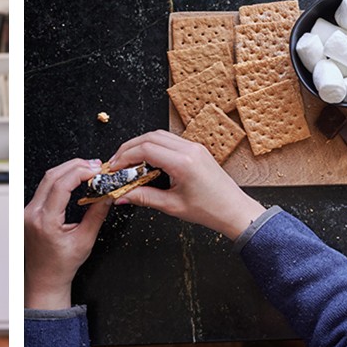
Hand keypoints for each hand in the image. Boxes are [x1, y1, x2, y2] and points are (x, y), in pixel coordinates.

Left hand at [25, 158, 111, 309]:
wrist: (45, 278)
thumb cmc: (61, 265)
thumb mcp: (84, 240)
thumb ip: (96, 214)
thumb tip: (107, 194)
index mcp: (45, 221)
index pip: (61, 185)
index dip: (80, 172)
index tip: (96, 170)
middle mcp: (32, 213)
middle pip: (52, 176)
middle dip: (75, 166)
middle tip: (96, 165)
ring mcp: (28, 211)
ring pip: (47, 179)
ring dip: (68, 170)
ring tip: (89, 169)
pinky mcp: (29, 211)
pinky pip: (44, 188)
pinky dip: (61, 179)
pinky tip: (75, 179)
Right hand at [109, 130, 265, 238]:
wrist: (234, 210)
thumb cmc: (209, 210)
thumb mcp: (171, 206)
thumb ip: (143, 197)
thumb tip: (121, 195)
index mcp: (183, 162)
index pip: (145, 149)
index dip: (124, 157)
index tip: (113, 168)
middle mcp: (189, 149)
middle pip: (149, 137)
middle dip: (127, 149)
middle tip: (115, 164)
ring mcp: (193, 146)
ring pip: (158, 135)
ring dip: (139, 145)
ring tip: (127, 162)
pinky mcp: (195, 149)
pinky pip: (168, 140)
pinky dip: (152, 146)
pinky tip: (145, 160)